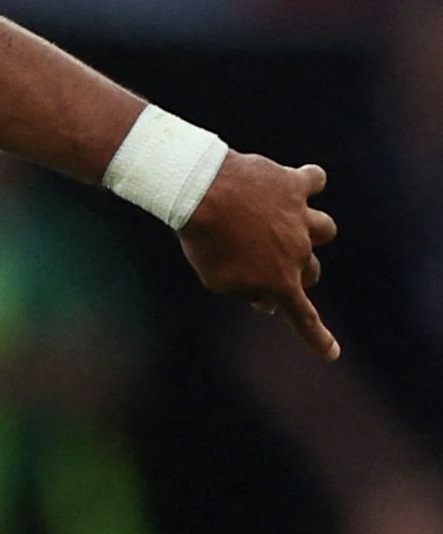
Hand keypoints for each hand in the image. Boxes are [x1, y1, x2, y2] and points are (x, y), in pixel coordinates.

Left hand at [181, 151, 341, 359]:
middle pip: (311, 269)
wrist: (202, 193)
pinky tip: (303, 179)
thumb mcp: (217, 280)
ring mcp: (300, 216)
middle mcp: (298, 250)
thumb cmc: (204, 241)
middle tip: (271, 265)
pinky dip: (310, 180)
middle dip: (297, 272)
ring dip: (313, 231)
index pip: (303, 316)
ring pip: (325, 228)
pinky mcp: (294, 184)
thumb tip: (267, 299)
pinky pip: (315, 179)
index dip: (317, 337)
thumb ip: (246, 291)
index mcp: (279, 280)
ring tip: (290, 223)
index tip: (332, 353)